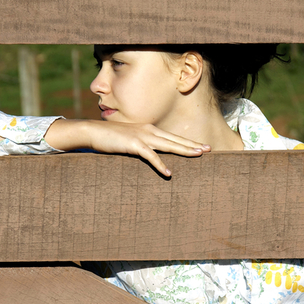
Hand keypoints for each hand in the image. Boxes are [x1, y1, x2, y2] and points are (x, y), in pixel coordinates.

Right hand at [45, 119, 210, 176]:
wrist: (94, 132)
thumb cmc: (111, 138)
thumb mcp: (130, 139)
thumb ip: (142, 145)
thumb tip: (150, 153)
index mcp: (149, 129)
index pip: (172, 137)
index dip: (187, 141)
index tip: (201, 146)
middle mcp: (149, 131)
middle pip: (175, 139)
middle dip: (192, 145)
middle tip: (208, 149)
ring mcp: (142, 136)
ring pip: (168, 145)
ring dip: (184, 150)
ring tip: (198, 156)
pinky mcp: (133, 145)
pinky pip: (150, 156)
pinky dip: (160, 165)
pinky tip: (169, 173)